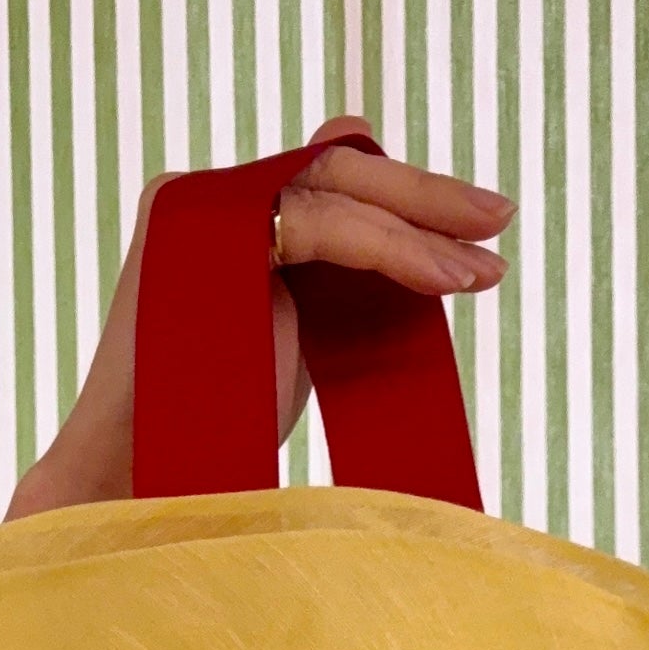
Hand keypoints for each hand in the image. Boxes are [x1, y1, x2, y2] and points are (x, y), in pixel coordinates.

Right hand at [7, 113, 513, 515]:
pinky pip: (322, 223)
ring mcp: (202, 205)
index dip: (405, 197)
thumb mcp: (298, 345)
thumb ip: (341, 290)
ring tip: (487, 269)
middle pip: (339, 165)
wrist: (147, 483)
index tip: (477, 236)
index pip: (332, 176)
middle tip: (502, 219)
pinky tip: (445, 280)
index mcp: (227, 217)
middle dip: (429, 195)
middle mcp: (209, 196)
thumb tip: (417, 258)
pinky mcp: (207, 231)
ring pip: (337, 186)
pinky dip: (391, 248)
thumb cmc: (219, 437)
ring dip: (423, 223)